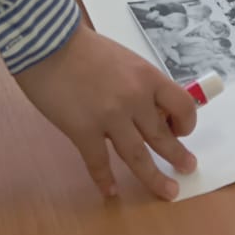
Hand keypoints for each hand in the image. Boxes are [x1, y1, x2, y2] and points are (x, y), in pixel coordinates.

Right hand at [14, 26, 197, 198]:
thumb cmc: (83, 47)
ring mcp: (109, 117)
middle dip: (178, 156)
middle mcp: (134, 99)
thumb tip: (149, 110)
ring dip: (154, 176)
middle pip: (163, 136)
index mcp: (147, 77)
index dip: (186, 122)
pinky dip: (105, 179)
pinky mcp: (83, 131)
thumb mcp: (123, 59)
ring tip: (168, 191)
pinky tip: (111, 192)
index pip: (182, 105)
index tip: (181, 131)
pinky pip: (98, 162)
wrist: (47, 42)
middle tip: (188, 169)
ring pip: (138, 156)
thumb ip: (138, 83)